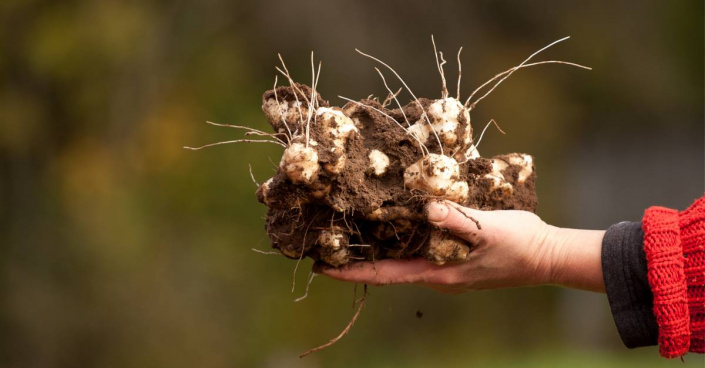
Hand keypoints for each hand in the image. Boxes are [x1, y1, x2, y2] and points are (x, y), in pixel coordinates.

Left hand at [318, 201, 604, 292]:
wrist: (547, 256)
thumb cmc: (519, 244)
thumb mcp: (488, 229)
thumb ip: (456, 219)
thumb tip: (426, 208)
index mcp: (437, 273)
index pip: (385, 276)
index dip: (352, 272)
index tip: (323, 266)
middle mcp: (436, 275)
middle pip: (388, 269)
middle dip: (359, 258)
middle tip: (329, 242)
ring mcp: (446, 269)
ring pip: (403, 259)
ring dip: (378, 248)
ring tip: (354, 231)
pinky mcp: (455, 259)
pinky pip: (420, 251)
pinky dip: (402, 239)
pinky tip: (398, 222)